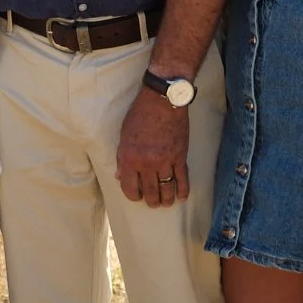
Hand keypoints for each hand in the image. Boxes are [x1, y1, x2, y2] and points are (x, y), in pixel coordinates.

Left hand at [115, 84, 191, 207]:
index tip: (137, 196)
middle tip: (152, 202)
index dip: (133, 195)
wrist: (162, 100)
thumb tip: (120, 176)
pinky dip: (183, 190)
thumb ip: (121, 158)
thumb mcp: (124, 136)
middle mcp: (146, 163)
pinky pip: (183, 179)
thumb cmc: (140, 115)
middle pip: (150, 192)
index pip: (129, 188)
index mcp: (129, 158)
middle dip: (151, 201)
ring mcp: (165, 161)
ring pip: (166, 190)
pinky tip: (181, 197)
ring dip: (166, 200)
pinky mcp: (180, 157)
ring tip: (165, 203)